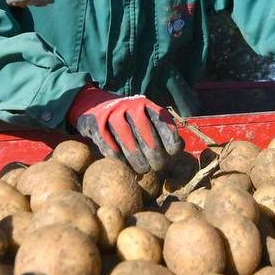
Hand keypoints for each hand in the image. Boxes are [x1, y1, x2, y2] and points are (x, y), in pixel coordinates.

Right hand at [67, 85, 184, 172]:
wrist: (95, 107)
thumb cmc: (128, 120)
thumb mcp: (146, 118)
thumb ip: (162, 130)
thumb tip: (178, 147)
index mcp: (146, 105)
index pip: (164, 124)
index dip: (171, 142)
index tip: (173, 154)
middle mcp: (131, 108)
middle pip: (148, 137)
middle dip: (155, 156)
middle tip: (157, 166)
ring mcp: (112, 116)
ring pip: (129, 143)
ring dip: (138, 161)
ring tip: (143, 169)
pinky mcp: (97, 125)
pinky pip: (110, 147)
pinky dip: (120, 160)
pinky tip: (126, 166)